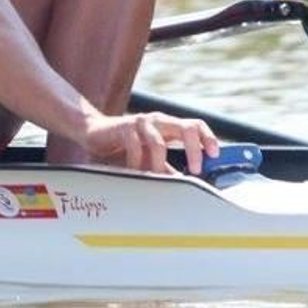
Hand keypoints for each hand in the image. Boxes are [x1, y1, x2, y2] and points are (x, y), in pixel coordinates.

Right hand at [83, 111, 218, 174]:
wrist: (93, 132)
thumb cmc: (124, 147)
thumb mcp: (151, 159)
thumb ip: (168, 169)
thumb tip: (188, 186)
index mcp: (169, 127)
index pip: (195, 126)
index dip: (209, 138)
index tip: (215, 155)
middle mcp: (159, 121)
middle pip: (187, 127)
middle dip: (194, 149)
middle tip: (195, 170)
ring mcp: (141, 122)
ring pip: (160, 143)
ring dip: (159, 165)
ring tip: (156, 178)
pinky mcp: (124, 127)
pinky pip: (135, 147)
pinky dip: (137, 163)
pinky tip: (133, 172)